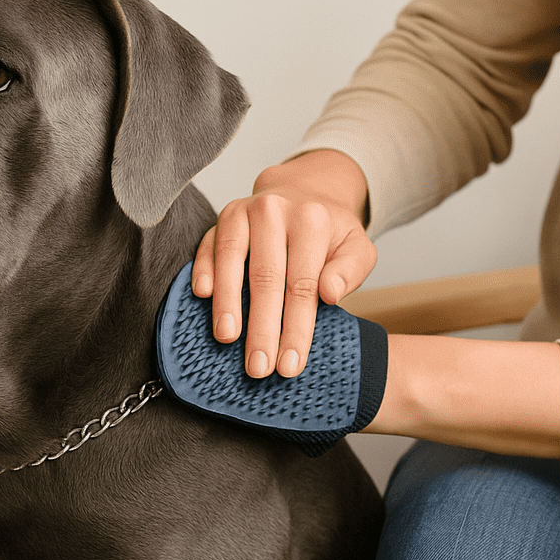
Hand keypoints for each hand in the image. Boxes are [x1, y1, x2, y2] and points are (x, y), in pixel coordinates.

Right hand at [192, 149, 376, 377]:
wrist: (303, 192)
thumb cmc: (329, 233)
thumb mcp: (357, 248)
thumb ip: (350, 271)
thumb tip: (330, 293)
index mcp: (311, 221)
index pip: (302, 284)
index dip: (296, 328)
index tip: (289, 365)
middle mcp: (274, 211)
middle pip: (266, 278)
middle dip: (261, 327)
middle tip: (258, 367)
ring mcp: (243, 212)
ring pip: (231, 260)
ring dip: (227, 302)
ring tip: (227, 338)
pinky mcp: (221, 218)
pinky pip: (207, 245)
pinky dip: (203, 270)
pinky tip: (202, 295)